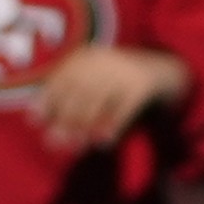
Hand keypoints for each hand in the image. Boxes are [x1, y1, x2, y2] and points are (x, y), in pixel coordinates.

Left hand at [35, 41, 191, 152]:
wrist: (169, 69)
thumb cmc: (121, 81)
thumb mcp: (95, 81)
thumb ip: (70, 97)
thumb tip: (33, 118)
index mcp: (88, 56)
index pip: (61, 77)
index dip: (46, 99)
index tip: (34, 120)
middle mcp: (105, 59)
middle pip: (77, 92)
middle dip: (64, 119)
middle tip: (54, 143)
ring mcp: (125, 70)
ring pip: (97, 101)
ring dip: (84, 127)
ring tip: (76, 147)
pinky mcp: (144, 84)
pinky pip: (124, 108)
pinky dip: (112, 126)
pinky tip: (104, 142)